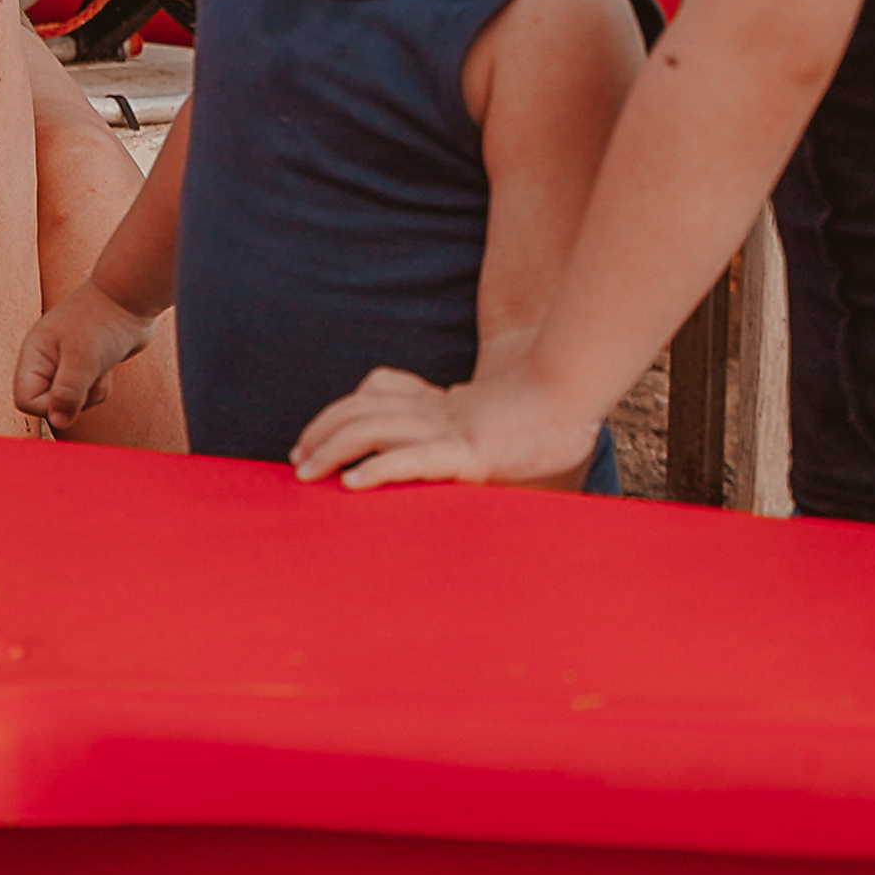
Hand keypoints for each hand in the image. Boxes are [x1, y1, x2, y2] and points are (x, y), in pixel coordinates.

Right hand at [15, 279, 157, 431]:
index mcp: (34, 354)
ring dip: (90, 394)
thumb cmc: (103, 320)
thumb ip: (68, 392)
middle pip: (48, 405)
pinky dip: (100, 388)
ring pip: (71, 404)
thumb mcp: (83, 358)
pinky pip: (87, 396)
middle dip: (74, 400)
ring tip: (99, 367)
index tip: (73, 391)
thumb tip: (58, 422)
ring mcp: (66, 365)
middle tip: (89, 375)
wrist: (132, 297)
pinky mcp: (86, 368)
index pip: (25, 400)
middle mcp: (46, 361)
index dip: (48, 405)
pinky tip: (107, 366)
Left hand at [290, 362, 604, 491]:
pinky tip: (353, 484)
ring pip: (377, 428)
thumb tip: (456, 456)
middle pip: (365, 406)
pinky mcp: (469, 453)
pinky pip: (414, 460)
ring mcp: (453, 428)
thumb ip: (466, 435)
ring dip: (334, 448)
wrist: (577, 394)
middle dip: (324, 429)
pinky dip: (379, 470)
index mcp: (446, 401)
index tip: (313, 438)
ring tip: (308, 471)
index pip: (380, 390)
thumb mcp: (494, 424)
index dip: (343, 408)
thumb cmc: (545, 418)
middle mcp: (441, 409)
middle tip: (297, 458)